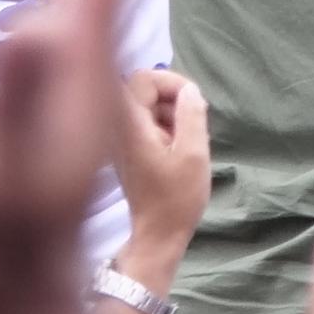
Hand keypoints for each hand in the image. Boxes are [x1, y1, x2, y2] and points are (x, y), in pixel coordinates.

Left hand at [115, 69, 212, 283]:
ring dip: (172, 116)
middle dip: (174, 100)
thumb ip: (192, 114)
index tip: (193, 103)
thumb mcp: (194, 153)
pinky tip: (179, 152)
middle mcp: (117, 127)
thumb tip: (189, 90)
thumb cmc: (176, 198)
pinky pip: (146, 125)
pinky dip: (165, 129)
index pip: (143, 77)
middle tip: (196, 125)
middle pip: (144, 90)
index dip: (171, 82)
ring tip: (190, 142)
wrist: (157, 236)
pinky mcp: (126, 152)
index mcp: (129, 124)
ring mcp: (119, 140)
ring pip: (147, 107)